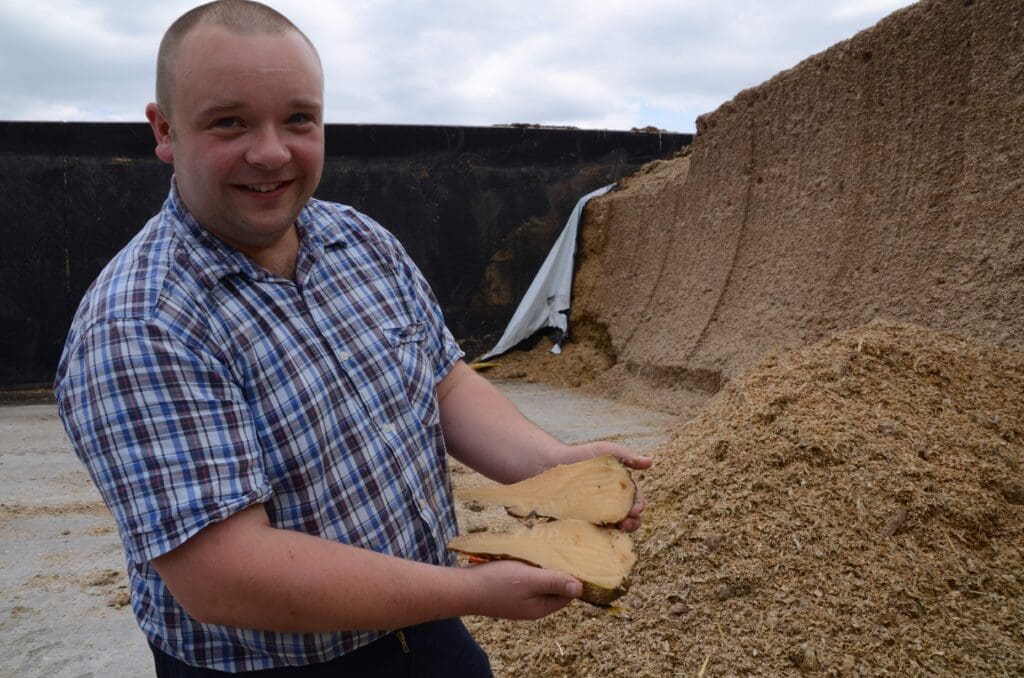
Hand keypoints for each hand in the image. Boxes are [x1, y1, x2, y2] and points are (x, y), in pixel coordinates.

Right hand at [464, 560, 581, 619]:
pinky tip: (525, 556)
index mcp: (541, 607)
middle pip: (554, 587)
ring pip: (539, 582)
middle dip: (557, 570)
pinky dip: (528, 568)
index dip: (573, 577)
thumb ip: (555, 582)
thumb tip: (581, 588)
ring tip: (542, 550)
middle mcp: (532, 606)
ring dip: (542, 567)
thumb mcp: (530, 580)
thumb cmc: (497, 583)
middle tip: (559, 549)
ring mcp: (519, 599)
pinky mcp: (508, 591)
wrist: (463, 588)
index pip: (568, 594)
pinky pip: (526, 579)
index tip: (574, 558)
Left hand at [562, 441, 651, 532]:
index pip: (637, 501)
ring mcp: (598, 517)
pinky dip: (602, 539)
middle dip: (633, 523)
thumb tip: (650, 461)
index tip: (635, 510)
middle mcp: (612, 505)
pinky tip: (600, 538)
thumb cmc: (580, 456)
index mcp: (621, 490)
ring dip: (621, 533)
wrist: (549, 465)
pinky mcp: (583, 526)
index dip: (639, 506)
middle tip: (627, 523)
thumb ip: (626, 456)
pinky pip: (597, 536)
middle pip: (630, 518)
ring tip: (616, 530)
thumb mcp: (605, 451)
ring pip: (616, 530)